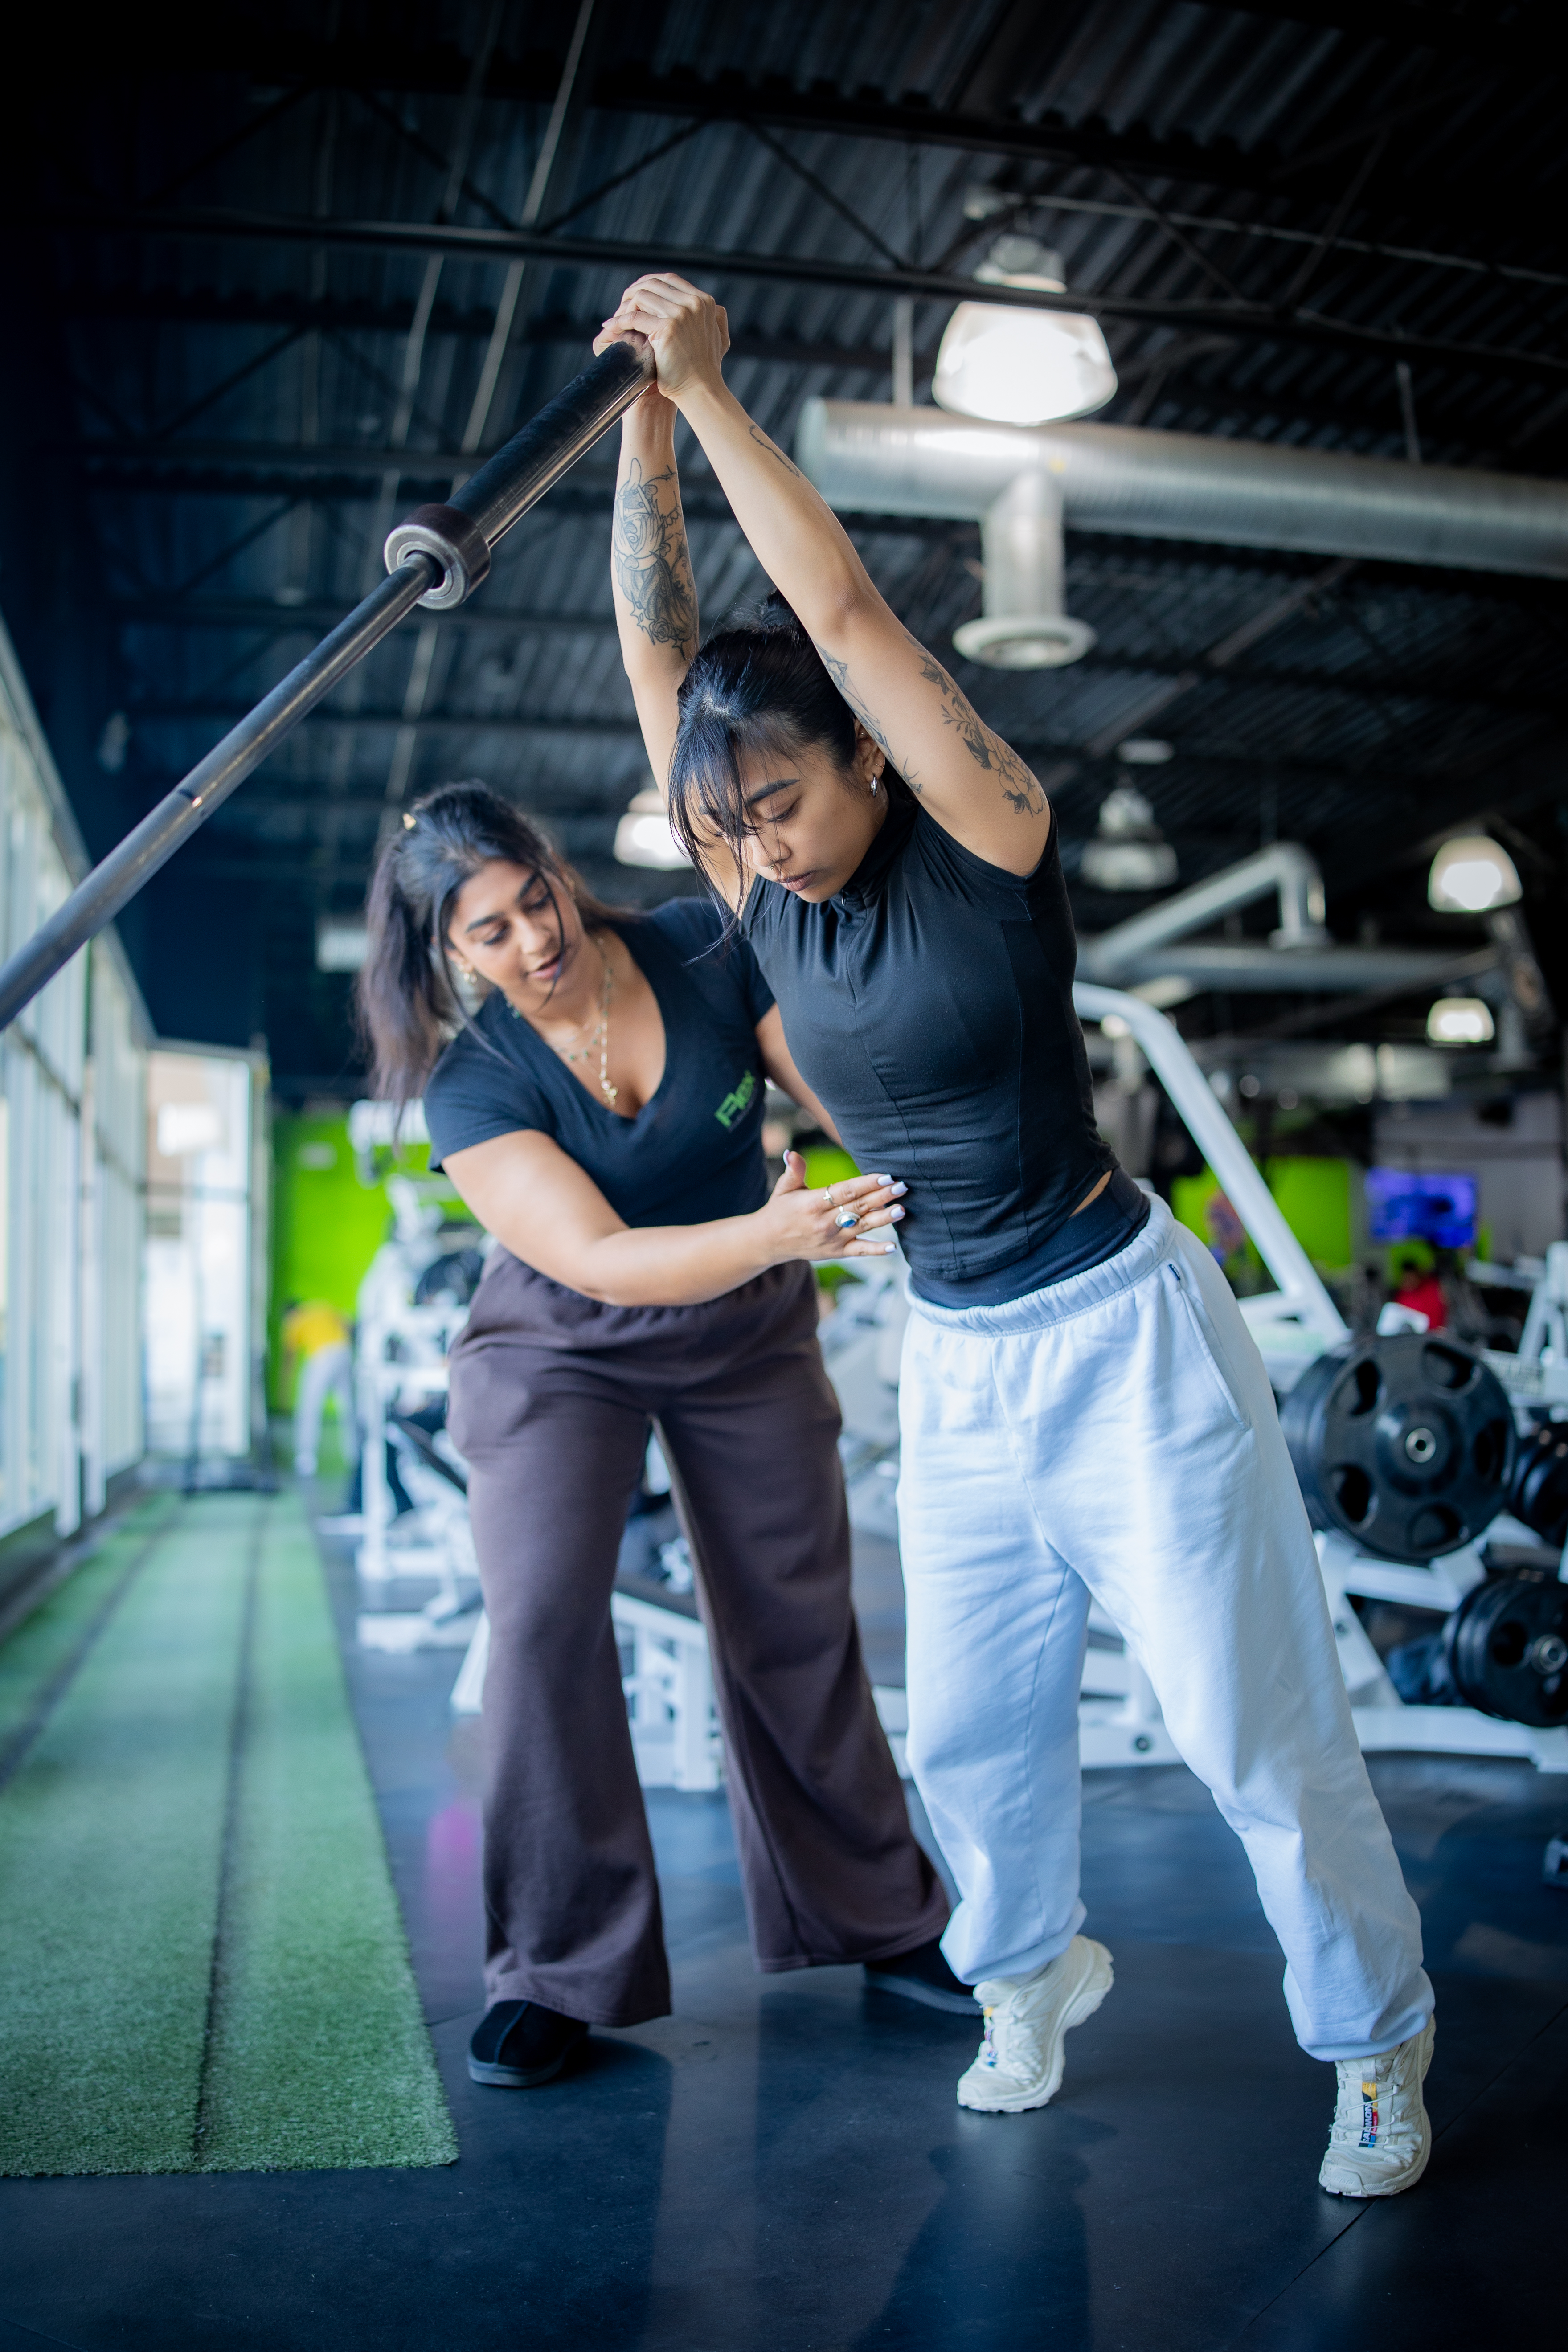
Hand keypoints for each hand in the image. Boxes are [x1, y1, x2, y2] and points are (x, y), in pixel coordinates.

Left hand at [594, 273, 729, 405]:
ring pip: (641, 297)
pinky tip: (610, 327)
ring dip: (624, 307)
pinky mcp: (666, 329)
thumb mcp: (719, 337)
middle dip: (632, 293)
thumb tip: (715, 306)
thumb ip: (716, 318)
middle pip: (652, 285)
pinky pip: (634, 317)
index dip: (647, 284)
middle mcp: (693, 303)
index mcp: (703, 301)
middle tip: (621, 308)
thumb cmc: (707, 369)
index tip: (635, 296)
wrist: (701, 390)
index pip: (668, 280)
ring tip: (616, 320)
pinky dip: (619, 321)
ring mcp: (680, 315)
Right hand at [753, 1152, 906, 1264]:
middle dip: (881, 1196)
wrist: (769, 1242)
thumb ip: (793, 1171)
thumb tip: (792, 1153)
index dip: (866, 1184)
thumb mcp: (783, 1189)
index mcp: (812, 1203)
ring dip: (883, 1219)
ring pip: (862, 1227)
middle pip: (858, 1207)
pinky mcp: (836, 1252)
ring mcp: (832, 1239)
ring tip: (901, 1210)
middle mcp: (824, 1222)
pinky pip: (859, 1251)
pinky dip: (876, 1250)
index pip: (845, 1191)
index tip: (885, 1176)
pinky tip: (893, 1247)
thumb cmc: (780, 1210)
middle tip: (902, 1186)